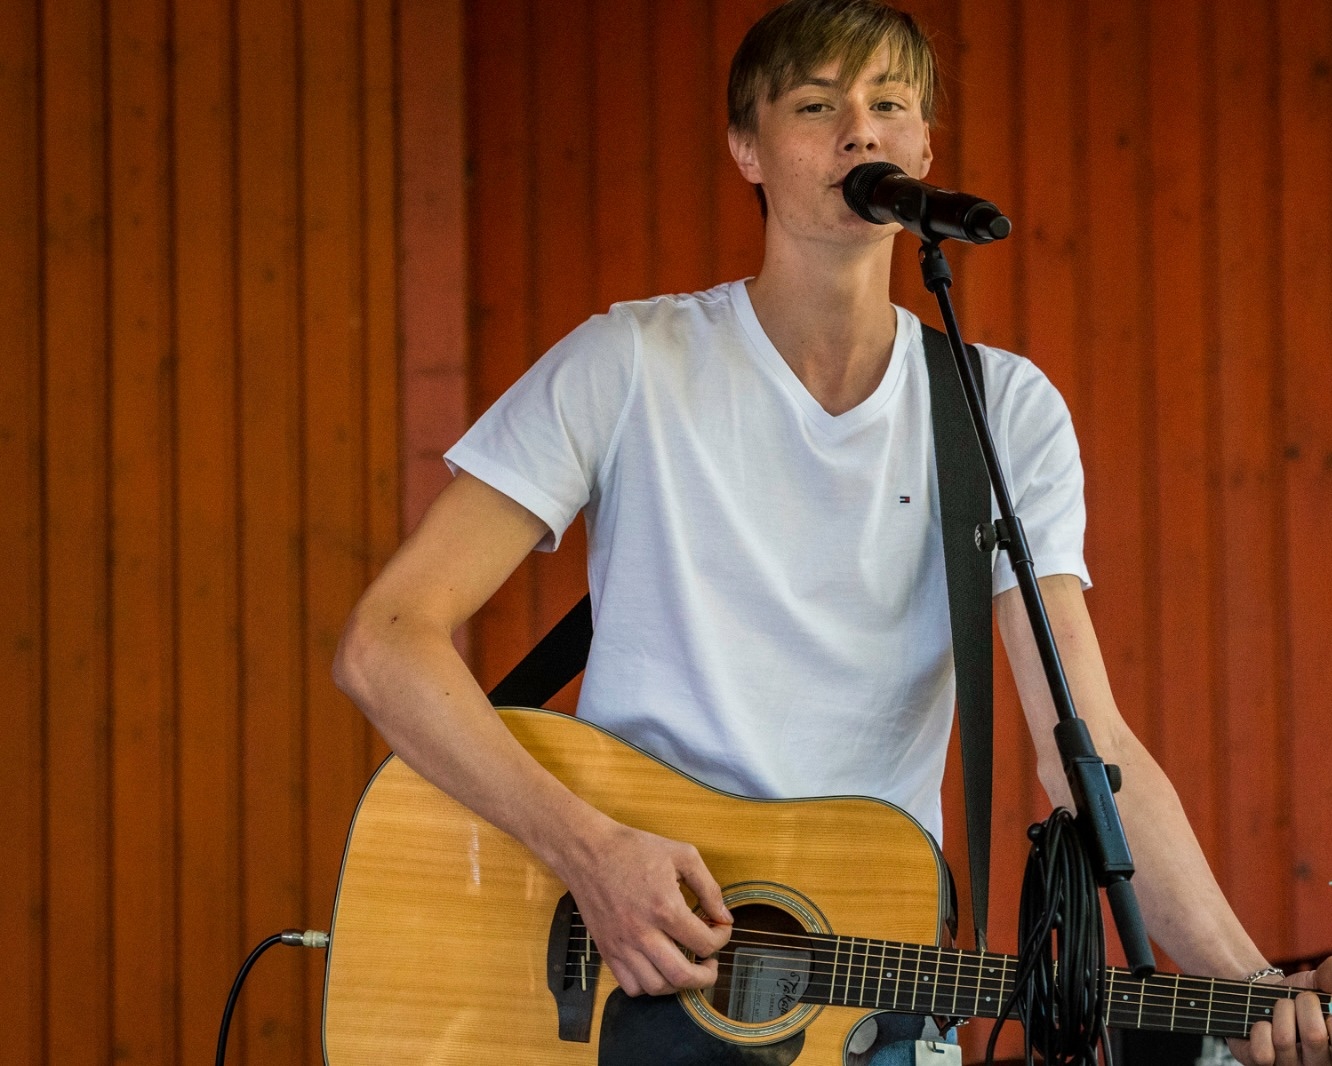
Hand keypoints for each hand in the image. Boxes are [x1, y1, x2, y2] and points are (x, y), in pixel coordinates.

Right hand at [557, 821, 732, 996]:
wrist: (588, 851)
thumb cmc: (634, 849)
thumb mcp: (682, 855)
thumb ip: (708, 887)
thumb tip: (724, 917)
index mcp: (665, 908)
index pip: (704, 942)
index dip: (721, 938)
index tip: (720, 927)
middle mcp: (643, 933)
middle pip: (683, 976)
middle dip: (706, 976)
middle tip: (711, 963)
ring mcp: (622, 945)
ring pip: (657, 987)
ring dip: (679, 983)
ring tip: (686, 965)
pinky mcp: (607, 950)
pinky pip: (630, 986)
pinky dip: (649, 985)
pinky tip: (657, 967)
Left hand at [1230, 959, 1331, 1065]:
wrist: (1265, 996)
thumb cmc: (1300, 995)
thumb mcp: (1320, 983)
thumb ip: (1330, 978)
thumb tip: (1329, 981)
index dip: (1331, 1020)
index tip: (1326, 1010)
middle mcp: (1319, 1064)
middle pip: (1314, 1036)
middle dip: (1303, 1005)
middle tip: (1298, 1000)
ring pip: (1284, 1040)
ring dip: (1279, 1012)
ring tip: (1280, 1008)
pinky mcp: (1262, 1065)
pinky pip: (1263, 1053)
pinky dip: (1260, 1029)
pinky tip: (1263, 1024)